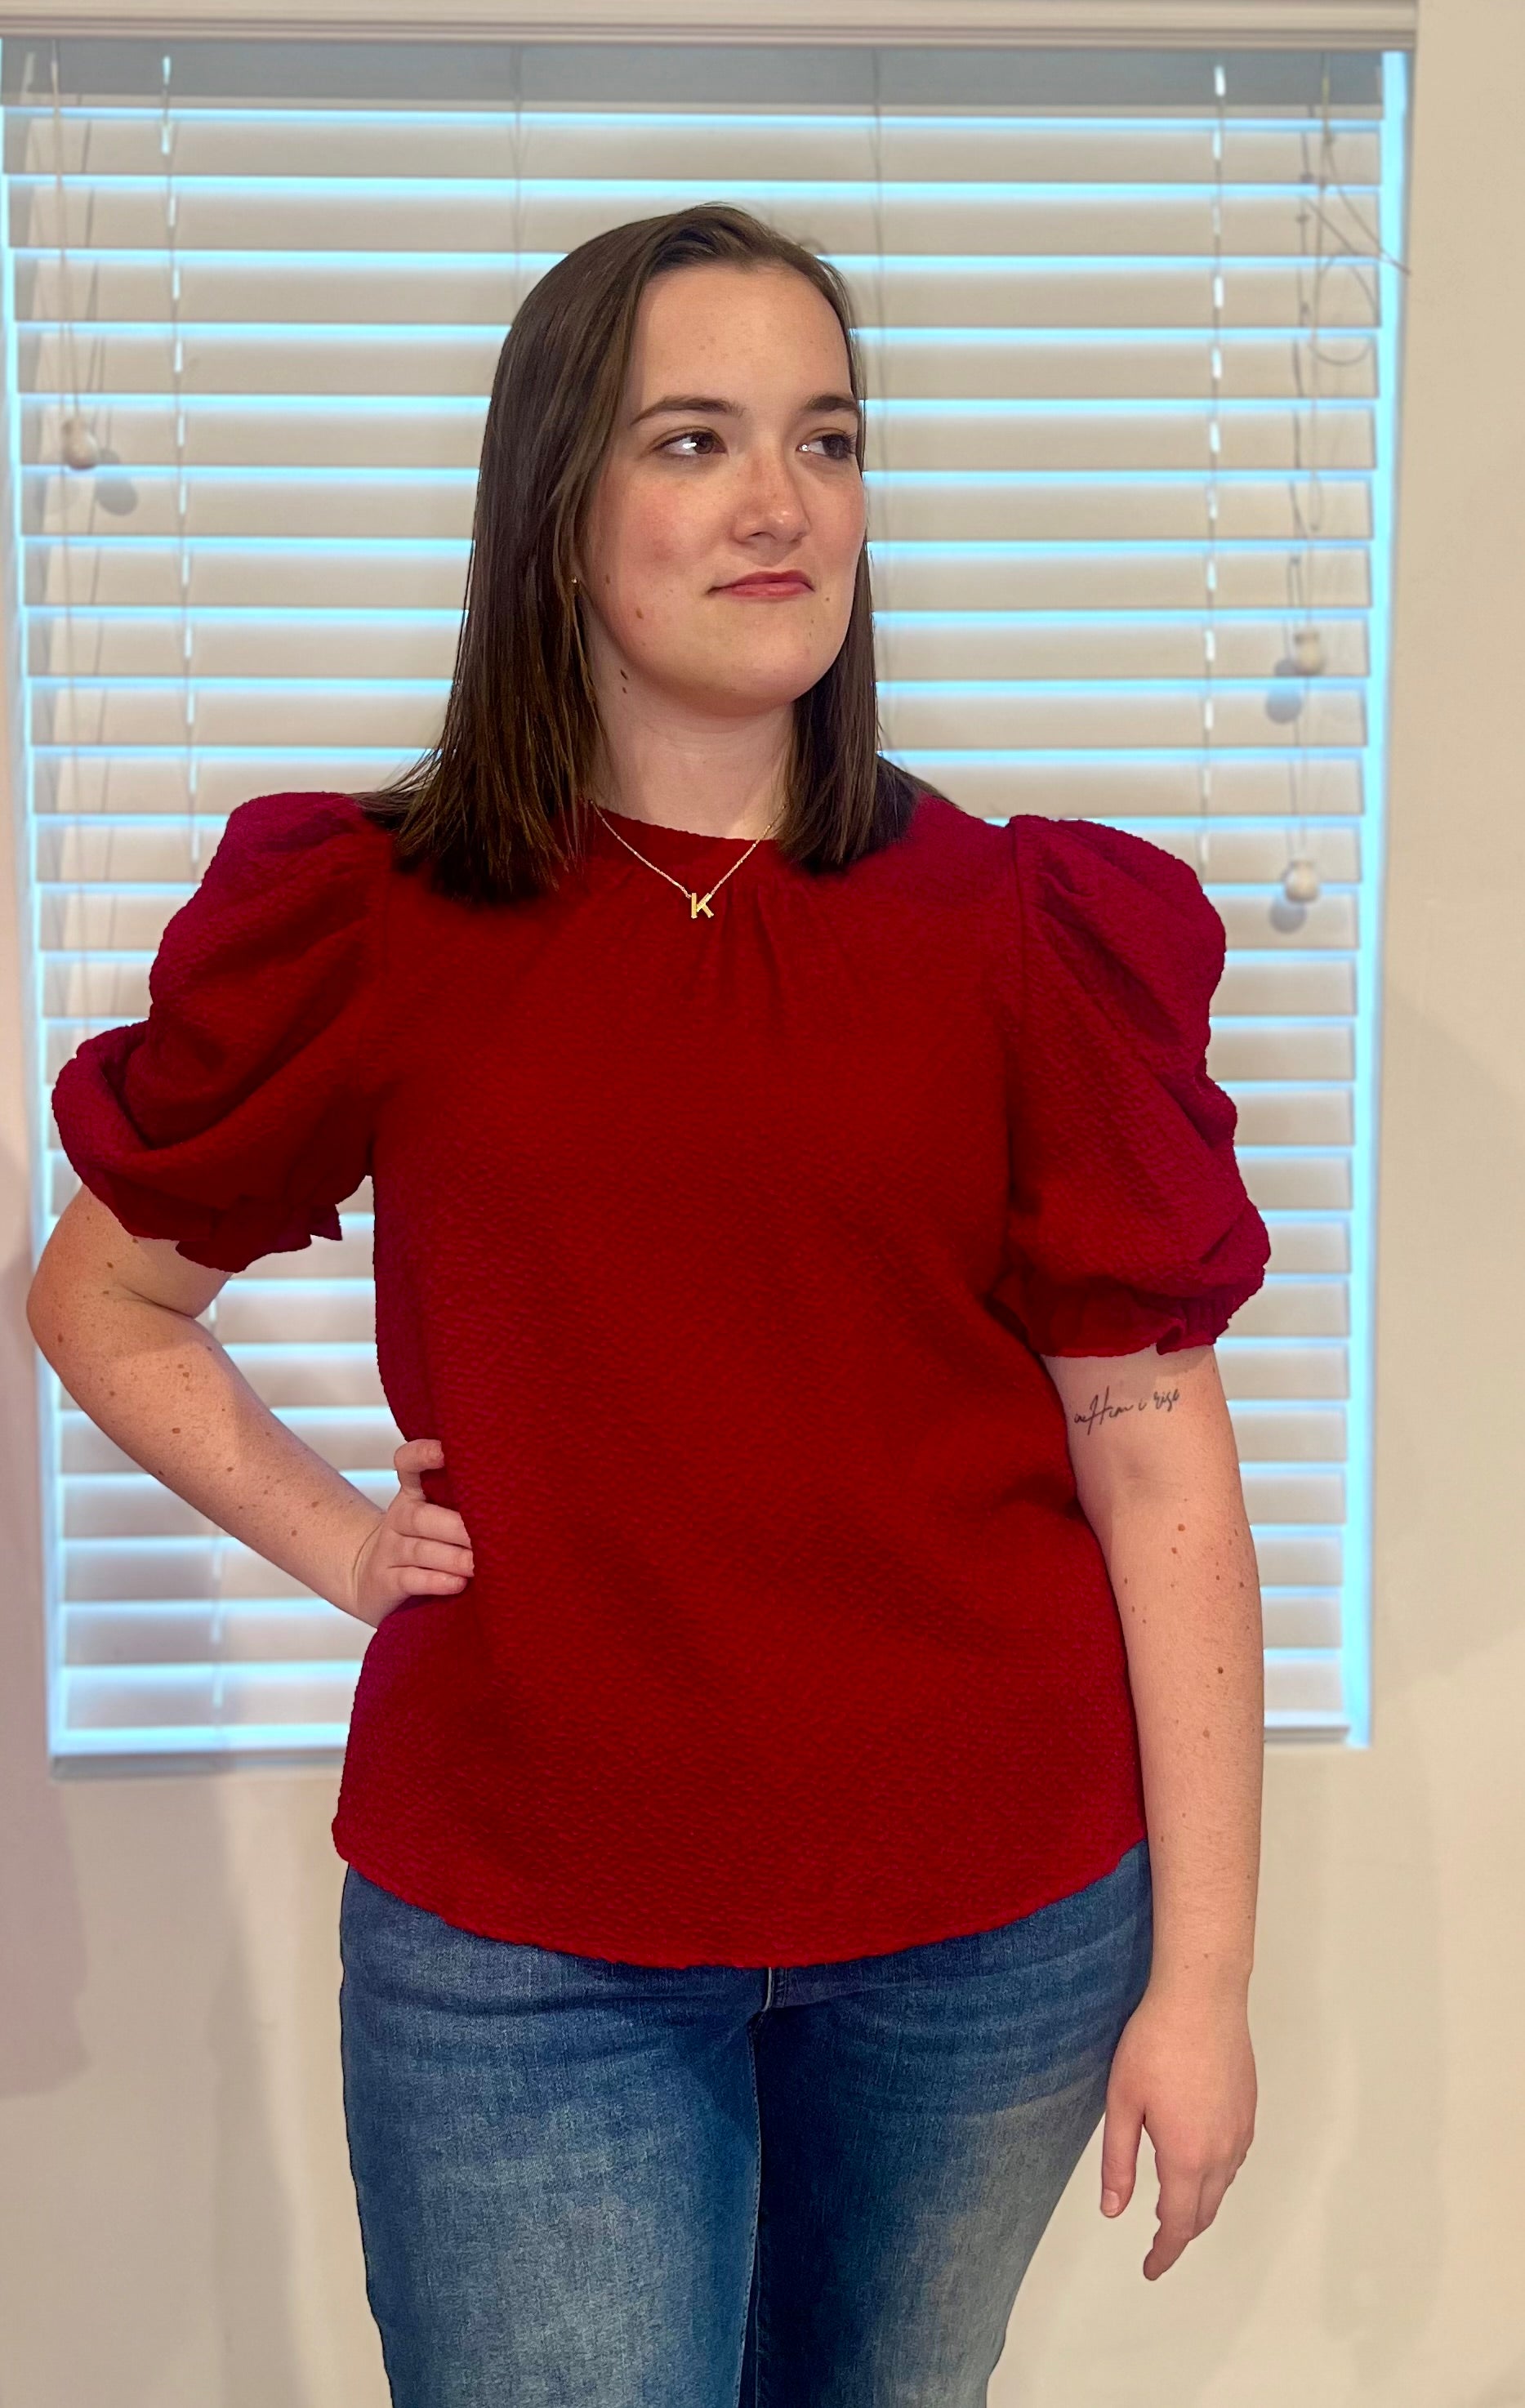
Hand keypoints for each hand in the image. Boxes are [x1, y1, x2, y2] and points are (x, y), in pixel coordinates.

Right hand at [344, 1438, 474, 1629]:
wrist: (376, 1580)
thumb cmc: (426, 1543)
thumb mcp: (438, 1516)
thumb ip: (466, 1502)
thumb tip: (517, 1501)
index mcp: (413, 1494)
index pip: (408, 1464)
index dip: (422, 1455)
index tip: (445, 1451)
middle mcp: (399, 1518)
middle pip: (422, 1516)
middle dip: (457, 1527)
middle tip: (491, 1535)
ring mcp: (390, 1550)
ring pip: (419, 1550)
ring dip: (452, 1558)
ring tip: (478, 1565)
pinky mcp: (385, 1582)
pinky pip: (409, 1579)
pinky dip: (434, 1581)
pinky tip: (456, 1583)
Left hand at [1098, 1976, 1256, 2278]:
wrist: (1202, 1996)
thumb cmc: (1156, 2042)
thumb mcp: (1122, 2102)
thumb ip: (1118, 2162)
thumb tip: (1114, 2210)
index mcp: (1186, 2155)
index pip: (1178, 2223)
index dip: (1164, 2252)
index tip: (1151, 2268)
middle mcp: (1221, 2151)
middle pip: (1205, 2211)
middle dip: (1181, 2233)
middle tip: (1159, 2245)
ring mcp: (1240, 2130)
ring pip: (1222, 2186)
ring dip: (1200, 2205)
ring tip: (1175, 2207)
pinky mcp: (1248, 2109)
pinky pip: (1234, 2158)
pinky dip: (1217, 2176)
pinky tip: (1199, 2163)